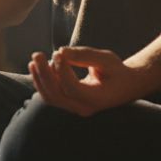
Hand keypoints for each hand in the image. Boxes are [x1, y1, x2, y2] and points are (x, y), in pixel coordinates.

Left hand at [28, 46, 148, 115]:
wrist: (125, 86)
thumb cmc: (117, 71)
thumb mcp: (106, 59)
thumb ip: (84, 56)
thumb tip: (60, 51)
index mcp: (97, 99)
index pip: (72, 88)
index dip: (62, 70)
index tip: (58, 52)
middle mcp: (85, 108)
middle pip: (57, 95)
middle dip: (44, 74)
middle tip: (37, 54)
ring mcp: (75, 108)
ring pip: (50, 97)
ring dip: (39, 78)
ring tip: (35, 59)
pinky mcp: (69, 104)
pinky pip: (51, 96)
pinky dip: (42, 82)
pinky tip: (36, 66)